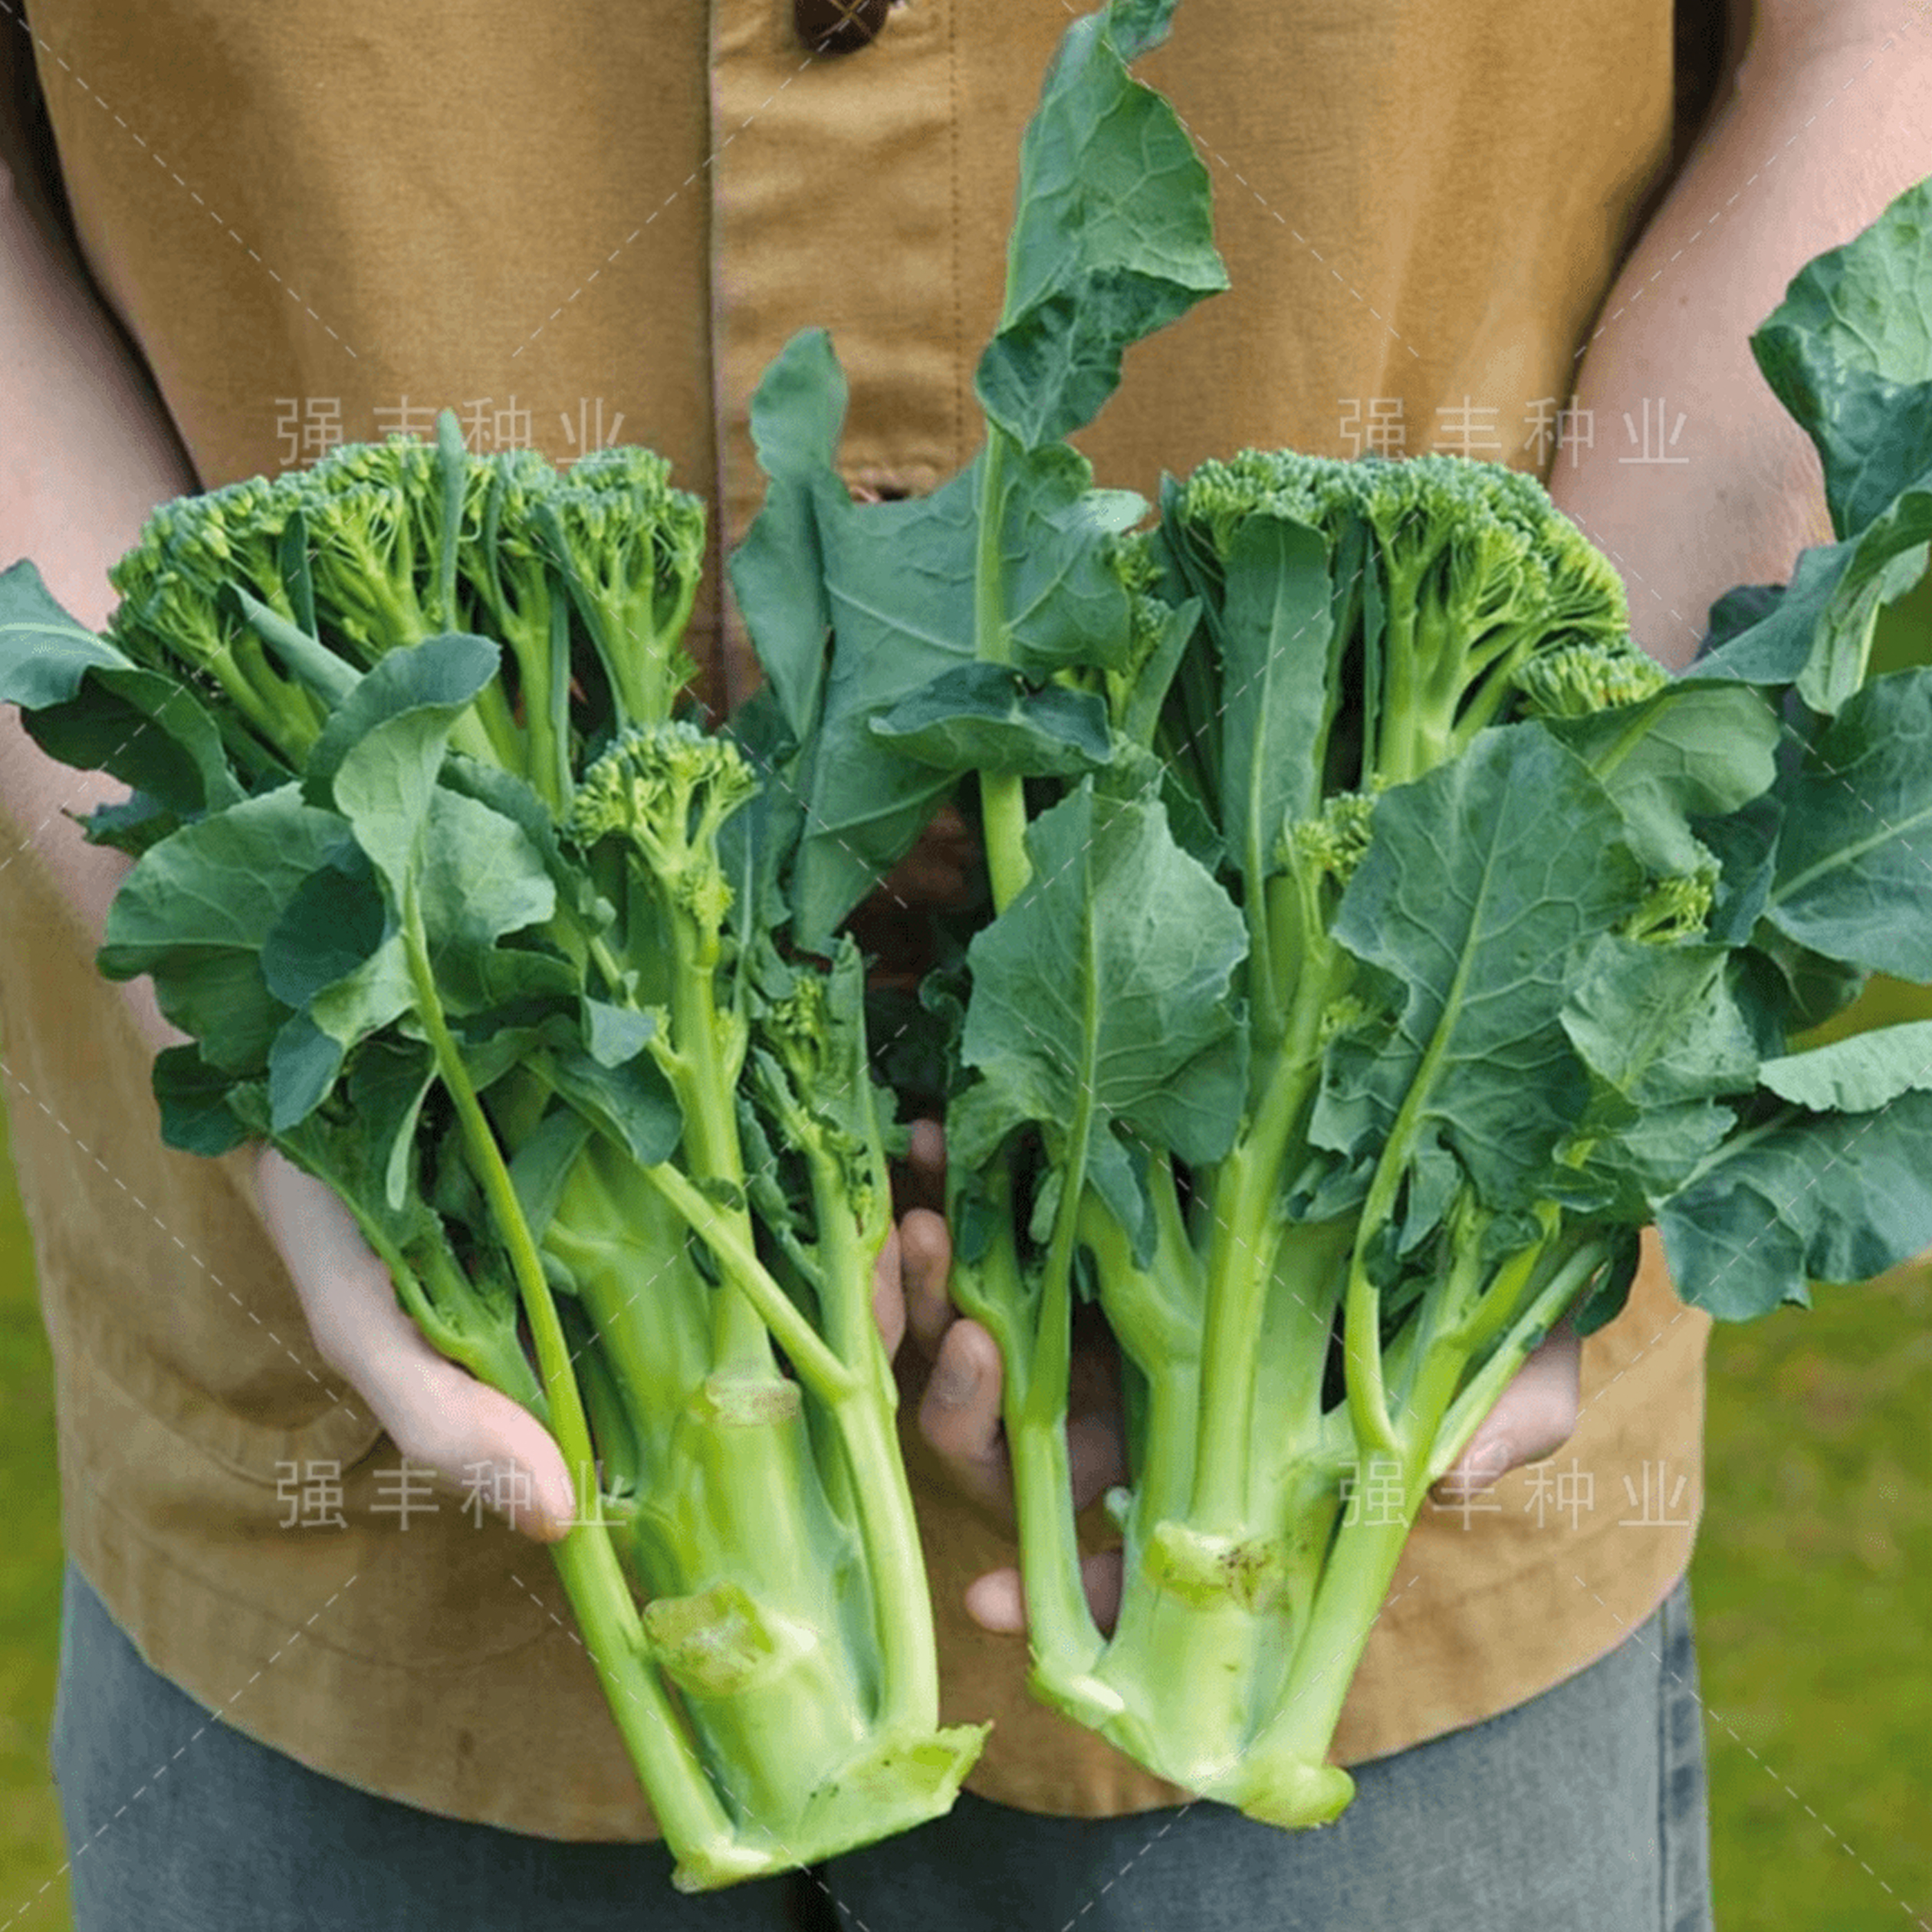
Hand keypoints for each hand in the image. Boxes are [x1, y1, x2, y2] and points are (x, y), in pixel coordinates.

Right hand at [253, 1143, 930, 1546]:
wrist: (294, 1050)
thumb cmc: (335, 1210)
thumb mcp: (373, 1325)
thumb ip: (446, 1420)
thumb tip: (554, 1526)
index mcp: (610, 1342)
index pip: (741, 1388)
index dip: (831, 1385)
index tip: (887, 1375)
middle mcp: (654, 1264)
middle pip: (800, 1294)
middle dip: (879, 1289)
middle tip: (926, 1258)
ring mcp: (665, 1172)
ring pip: (801, 1200)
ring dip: (867, 1204)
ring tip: (918, 1191)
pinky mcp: (661, 1081)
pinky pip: (760, 1099)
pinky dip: (816, 1106)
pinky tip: (864, 1099)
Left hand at [897, 1115, 1581, 1638]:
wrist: (1469, 1158)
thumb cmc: (1498, 1282)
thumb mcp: (1523, 1357)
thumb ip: (1505, 1422)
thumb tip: (1461, 1477)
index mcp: (1220, 1464)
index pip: (1125, 1555)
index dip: (1056, 1593)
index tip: (989, 1605)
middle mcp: (1149, 1392)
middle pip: (1013, 1437)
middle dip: (957, 1406)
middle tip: (951, 1331)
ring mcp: (1110, 1300)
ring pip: (978, 1325)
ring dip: (928, 1288)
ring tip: (918, 1213)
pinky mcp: (1092, 1200)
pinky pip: (989, 1209)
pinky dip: (949, 1181)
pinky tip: (925, 1132)